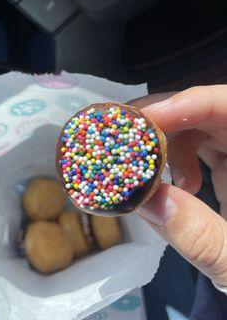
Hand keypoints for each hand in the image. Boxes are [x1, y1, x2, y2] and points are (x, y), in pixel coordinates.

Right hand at [132, 86, 226, 287]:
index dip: (191, 103)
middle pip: (211, 110)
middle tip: (130, 135)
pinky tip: (176, 185)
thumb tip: (146, 201)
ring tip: (155, 172)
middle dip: (167, 117)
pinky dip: (177, 157)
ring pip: (202, 124)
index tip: (147, 120)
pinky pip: (200, 145)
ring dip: (169, 140)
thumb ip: (200, 237)